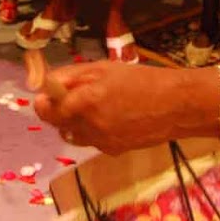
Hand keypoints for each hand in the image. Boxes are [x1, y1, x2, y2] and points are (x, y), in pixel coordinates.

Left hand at [33, 61, 187, 154]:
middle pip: (56, 123)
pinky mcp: (112, 151)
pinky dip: (91, 131)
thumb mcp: (104, 68)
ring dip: (73, 122)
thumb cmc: (141, 79)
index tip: (47, 93)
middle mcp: (89, 126)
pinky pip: (90, 141)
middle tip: (72, 95)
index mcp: (86, 101)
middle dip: (58, 109)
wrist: (176, 106)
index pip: (46, 109)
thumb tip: (46, 82)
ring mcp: (101, 142)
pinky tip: (109, 118)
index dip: (43, 101)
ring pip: (72, 134)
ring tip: (92, 107)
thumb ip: (71, 76)